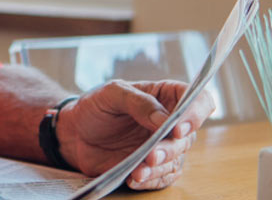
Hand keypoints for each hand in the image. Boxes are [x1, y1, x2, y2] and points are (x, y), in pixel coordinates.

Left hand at [57, 80, 214, 189]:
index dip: (196, 113)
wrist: (75, 132)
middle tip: (151, 155)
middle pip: (188, 137)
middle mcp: (171, 122)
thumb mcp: (112, 94)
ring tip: (139, 170)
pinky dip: (150, 180)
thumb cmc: (96, 106)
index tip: (179, 128)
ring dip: (159, 168)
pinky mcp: (154, 167)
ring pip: (176, 160)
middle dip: (170, 148)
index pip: (199, 100)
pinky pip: (162, 178)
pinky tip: (134, 178)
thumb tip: (165, 120)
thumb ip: (138, 102)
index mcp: (166, 96)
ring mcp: (164, 146)